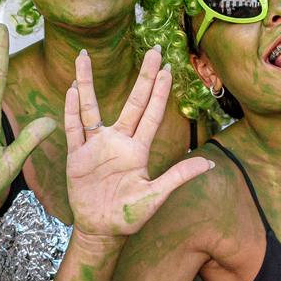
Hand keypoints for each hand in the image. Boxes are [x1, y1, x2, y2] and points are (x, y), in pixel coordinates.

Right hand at [63, 47, 213, 236]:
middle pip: (130, 102)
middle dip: (142, 77)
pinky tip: (71, 91)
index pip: (151, 114)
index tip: (168, 68)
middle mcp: (118, 142)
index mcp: (138, 150)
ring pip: (90, 107)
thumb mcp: (155, 196)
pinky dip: (71, 111)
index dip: (159, 92)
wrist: (101, 230)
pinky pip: (73, 129)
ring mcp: (95, 146)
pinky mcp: (77, 156)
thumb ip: (177, 177)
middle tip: (152, 50)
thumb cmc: (129, 216)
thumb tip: (209, 165)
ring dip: (86, 83)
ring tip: (83, 56)